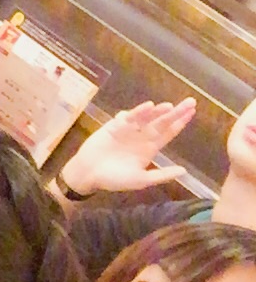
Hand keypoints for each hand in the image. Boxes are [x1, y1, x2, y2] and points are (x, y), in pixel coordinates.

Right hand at [59, 97, 195, 195]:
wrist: (88, 173)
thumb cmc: (114, 179)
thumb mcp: (141, 180)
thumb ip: (161, 175)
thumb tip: (184, 171)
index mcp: (150, 149)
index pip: (169, 133)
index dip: (181, 123)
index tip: (192, 112)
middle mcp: (142, 137)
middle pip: (162, 122)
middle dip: (176, 112)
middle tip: (190, 101)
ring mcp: (128, 130)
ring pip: (147, 117)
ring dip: (158, 111)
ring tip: (169, 106)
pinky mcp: (114, 126)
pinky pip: (128, 116)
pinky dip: (138, 111)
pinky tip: (147, 107)